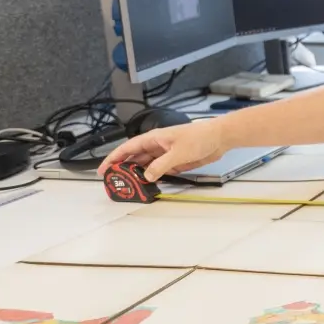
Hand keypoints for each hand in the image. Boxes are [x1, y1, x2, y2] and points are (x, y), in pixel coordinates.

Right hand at [96, 121, 228, 182]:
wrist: (219, 138)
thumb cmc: (199, 137)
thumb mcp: (177, 153)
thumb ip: (160, 165)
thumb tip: (146, 175)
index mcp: (153, 138)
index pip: (127, 148)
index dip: (113, 158)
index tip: (103, 169)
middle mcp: (157, 146)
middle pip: (135, 158)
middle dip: (123, 168)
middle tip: (115, 182)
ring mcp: (165, 154)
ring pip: (146, 165)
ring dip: (138, 174)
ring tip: (129, 186)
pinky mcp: (175, 161)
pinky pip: (159, 170)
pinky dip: (153, 176)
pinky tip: (148, 184)